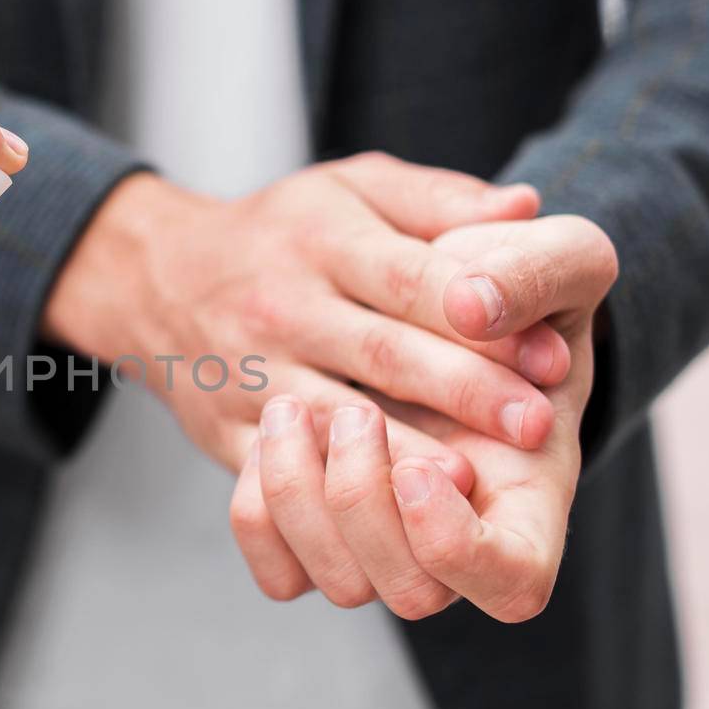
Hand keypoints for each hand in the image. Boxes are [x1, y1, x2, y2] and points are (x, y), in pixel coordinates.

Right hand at [45, 153, 573, 526]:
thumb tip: (524, 208)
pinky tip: (379, 520)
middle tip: (536, 425)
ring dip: (402, 455)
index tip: (550, 354)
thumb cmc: (282, 233)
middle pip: (382, 353)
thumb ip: (439, 198)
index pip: (412, 278)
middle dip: (462, 392)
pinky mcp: (225, 431)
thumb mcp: (353, 188)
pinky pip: (273, 472)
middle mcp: (283, 308)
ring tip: (468, 483)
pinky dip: (324, 499)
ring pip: (331, 423)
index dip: (482, 314)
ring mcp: (249, 374)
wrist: (158, 277)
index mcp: (323, 241)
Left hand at [238, 215, 617, 618]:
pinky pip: (277, 569)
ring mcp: (384, 537)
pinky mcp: (318, 528)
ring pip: (335, 582)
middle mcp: (456, 529)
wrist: (422, 297)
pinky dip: (260, 507)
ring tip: (290, 405)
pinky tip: (270, 432)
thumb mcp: (552, 254)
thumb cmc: (507, 283)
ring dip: (301, 494)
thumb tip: (472, 305)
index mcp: (530, 484)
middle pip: (413, 594)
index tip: (435, 464)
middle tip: (355, 412)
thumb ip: (533, 270)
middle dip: (367, 500)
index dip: (462, 545)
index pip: (515, 582)